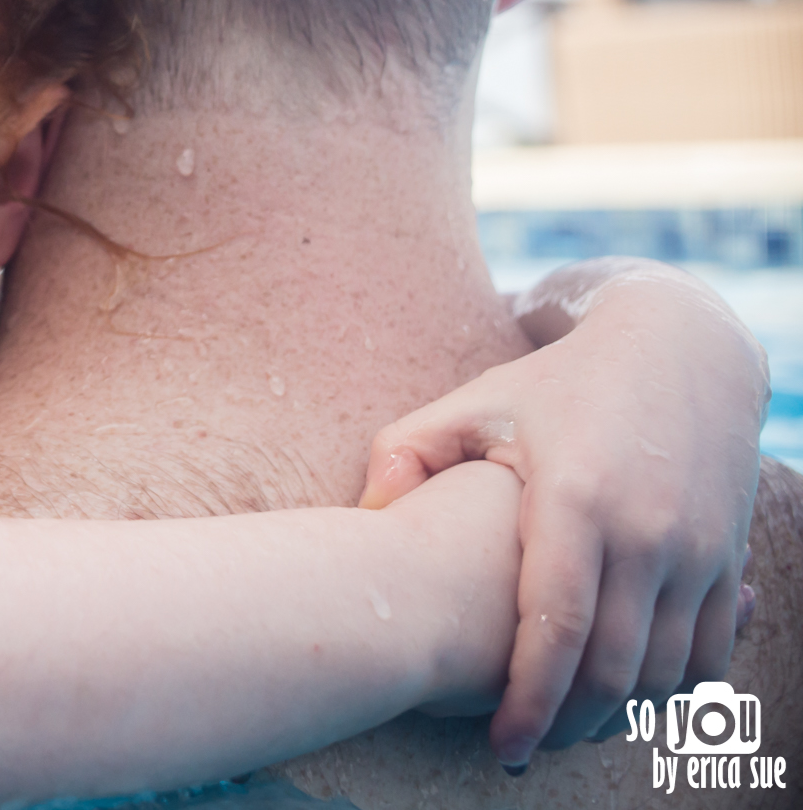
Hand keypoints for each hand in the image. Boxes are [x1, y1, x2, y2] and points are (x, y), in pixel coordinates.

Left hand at [360, 261, 766, 769]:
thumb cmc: (553, 382)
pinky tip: (619, 693)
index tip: (499, 743)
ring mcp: (699, 548)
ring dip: (616, 714)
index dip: (527, 699)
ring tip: (562, 726)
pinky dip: (668, 688)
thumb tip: (362, 515)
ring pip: (665, 673)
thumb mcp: (472, 402)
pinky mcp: (730, 557)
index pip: (555, 629)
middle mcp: (648, 532)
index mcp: (575, 499)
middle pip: (612, 670)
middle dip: (566, 724)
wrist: (676, 346)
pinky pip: (709, 653)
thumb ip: (405, 454)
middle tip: (522, 746)